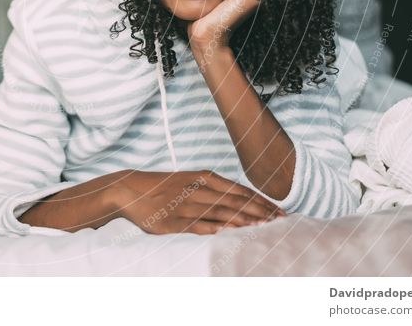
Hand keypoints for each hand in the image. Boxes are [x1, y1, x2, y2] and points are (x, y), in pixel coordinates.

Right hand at [113, 169, 285, 234]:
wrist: (130, 190)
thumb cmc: (163, 187)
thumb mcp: (189, 181)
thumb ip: (211, 189)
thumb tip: (237, 200)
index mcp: (204, 178)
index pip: (240, 190)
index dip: (261, 201)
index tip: (279, 210)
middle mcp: (199, 189)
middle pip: (236, 201)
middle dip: (260, 211)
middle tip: (281, 220)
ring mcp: (188, 205)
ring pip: (223, 213)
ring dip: (245, 220)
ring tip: (265, 226)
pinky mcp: (176, 221)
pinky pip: (202, 226)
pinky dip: (219, 229)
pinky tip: (234, 233)